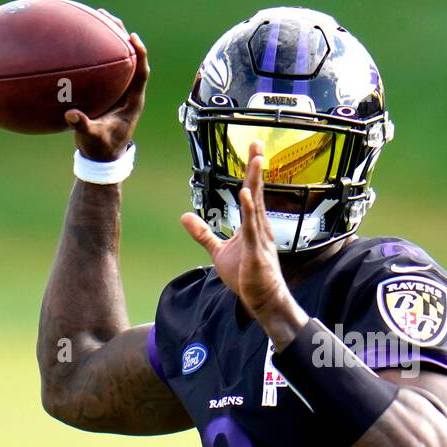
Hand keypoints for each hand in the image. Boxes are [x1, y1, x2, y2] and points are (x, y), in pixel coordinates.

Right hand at [65, 12, 147, 161]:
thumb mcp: (93, 138)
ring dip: (109, 38)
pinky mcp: (108, 90)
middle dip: (121, 35)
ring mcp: (119, 89)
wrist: (101, 157)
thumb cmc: (101, 148)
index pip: (141, 73)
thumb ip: (84, 127)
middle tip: (108, 17)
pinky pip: (104, 66)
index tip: (133, 38)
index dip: (140, 55)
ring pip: (118, 58)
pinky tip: (79, 39)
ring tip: (96, 17)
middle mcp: (129, 91)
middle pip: (130, 57)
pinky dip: (95, 52)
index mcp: (132, 101)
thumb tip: (72, 116)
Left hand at [180, 141, 307, 345]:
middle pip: (258, 192)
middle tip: (257, 144)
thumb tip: (184, 216)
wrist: (262, 301)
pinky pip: (252, 229)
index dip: (252, 172)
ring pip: (257, 206)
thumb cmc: (246, 277)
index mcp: (253, 226)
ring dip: (255, 182)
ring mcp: (260, 239)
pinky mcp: (257, 253)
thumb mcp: (219, 252)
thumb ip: (204, 233)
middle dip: (256, 168)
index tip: (254, 150)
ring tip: (256, 161)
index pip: (253, 193)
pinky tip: (246, 195)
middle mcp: (259, 228)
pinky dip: (250, 211)